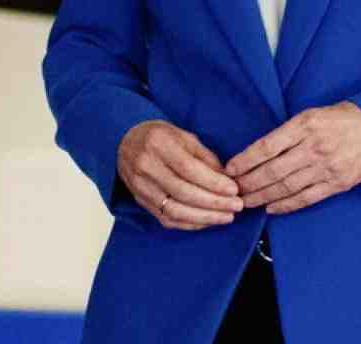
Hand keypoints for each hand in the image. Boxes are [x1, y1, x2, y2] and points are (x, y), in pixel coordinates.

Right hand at [117, 120, 243, 229]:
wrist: (124, 141)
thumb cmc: (158, 136)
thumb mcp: (183, 135)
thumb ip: (205, 157)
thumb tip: (227, 179)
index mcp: (158, 144)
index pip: (189, 169)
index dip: (213, 182)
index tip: (234, 190)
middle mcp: (146, 166)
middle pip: (183, 192)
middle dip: (214, 202)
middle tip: (236, 206)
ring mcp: (140, 186)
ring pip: (175, 210)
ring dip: (205, 217)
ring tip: (227, 216)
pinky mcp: (140, 201)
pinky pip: (167, 219)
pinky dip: (190, 224)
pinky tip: (208, 221)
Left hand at [224, 102, 360, 213]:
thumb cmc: (343, 118)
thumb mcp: (313, 114)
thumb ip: (289, 132)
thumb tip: (260, 152)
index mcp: (305, 125)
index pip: (267, 146)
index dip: (245, 160)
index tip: (230, 168)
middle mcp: (314, 147)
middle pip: (273, 170)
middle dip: (249, 183)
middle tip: (232, 190)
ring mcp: (326, 167)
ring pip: (286, 186)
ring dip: (262, 196)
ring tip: (246, 202)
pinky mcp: (338, 183)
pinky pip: (306, 198)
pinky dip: (286, 205)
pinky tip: (271, 208)